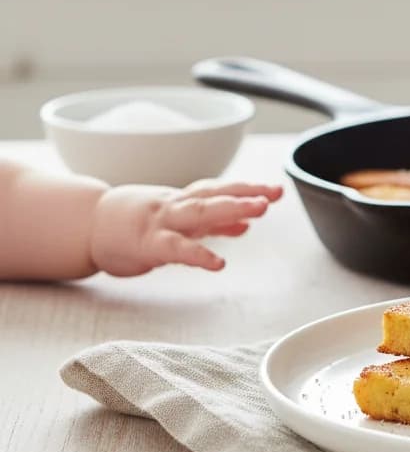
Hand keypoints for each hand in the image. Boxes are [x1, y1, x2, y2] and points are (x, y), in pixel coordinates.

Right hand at [89, 179, 283, 276]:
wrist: (89, 224)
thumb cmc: (138, 222)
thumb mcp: (180, 221)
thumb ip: (214, 224)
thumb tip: (247, 225)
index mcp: (187, 200)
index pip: (223, 189)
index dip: (250, 188)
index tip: (278, 189)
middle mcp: (178, 205)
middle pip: (216, 194)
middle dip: (247, 192)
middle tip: (276, 193)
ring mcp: (162, 221)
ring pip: (199, 211)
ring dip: (231, 208)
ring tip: (259, 209)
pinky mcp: (147, 244)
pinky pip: (176, 248)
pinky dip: (198, 254)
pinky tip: (219, 264)